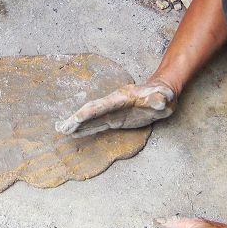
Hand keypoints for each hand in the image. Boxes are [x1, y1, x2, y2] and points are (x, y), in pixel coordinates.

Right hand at [55, 80, 176, 137]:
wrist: (162, 94)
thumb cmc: (163, 94)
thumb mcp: (165, 96)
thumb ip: (160, 98)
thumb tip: (160, 101)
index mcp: (123, 98)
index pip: (103, 105)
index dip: (90, 112)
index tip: (76, 118)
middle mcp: (114, 105)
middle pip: (92, 111)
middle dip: (76, 119)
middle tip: (61, 127)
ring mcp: (113, 112)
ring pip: (91, 119)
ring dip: (77, 124)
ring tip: (61, 130)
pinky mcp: (115, 119)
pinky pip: (97, 125)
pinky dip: (86, 129)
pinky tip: (76, 133)